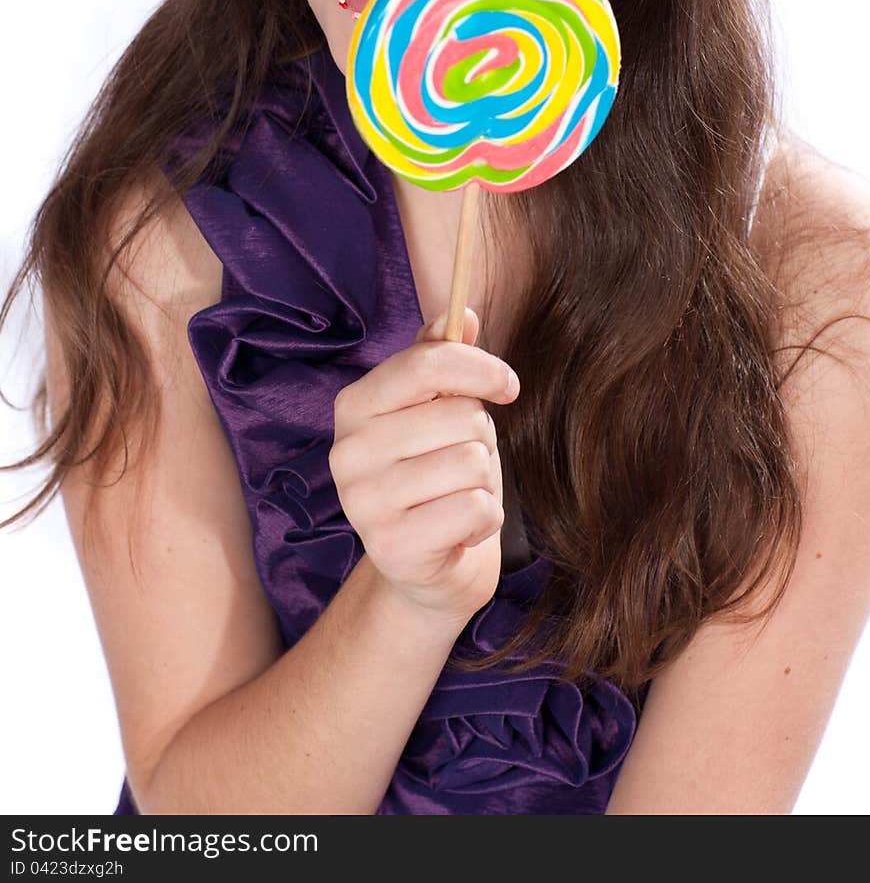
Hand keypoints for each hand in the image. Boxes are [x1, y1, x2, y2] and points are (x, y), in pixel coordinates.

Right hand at [330, 308, 518, 626]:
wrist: (425, 570)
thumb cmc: (437, 476)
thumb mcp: (440, 412)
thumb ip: (443, 361)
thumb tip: (462, 312)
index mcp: (355, 405)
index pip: (426, 365)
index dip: (480, 369)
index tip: (508, 386)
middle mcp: (347, 451)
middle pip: (460, 416)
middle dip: (481, 439)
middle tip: (461, 462)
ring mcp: (363, 502)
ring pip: (472, 463)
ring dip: (484, 481)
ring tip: (458, 496)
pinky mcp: (390, 547)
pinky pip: (475, 509)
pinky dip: (484, 519)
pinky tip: (459, 530)